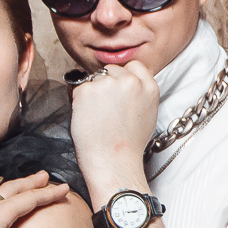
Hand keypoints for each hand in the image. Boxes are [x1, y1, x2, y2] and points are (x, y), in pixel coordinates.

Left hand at [70, 62, 158, 190]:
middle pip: (112, 70)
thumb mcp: (148, 114)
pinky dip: (79, 101)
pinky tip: (88, 118)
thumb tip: (130, 81)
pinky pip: (78, 88)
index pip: (134, 66)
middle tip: (106, 109)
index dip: (123, 76)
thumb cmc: (129, 145)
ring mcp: (108, 84)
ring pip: (94, 79)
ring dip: (92, 93)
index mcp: (149, 87)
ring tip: (98, 117)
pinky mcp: (87, 89)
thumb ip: (141, 93)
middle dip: (106, 84)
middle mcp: (130, 81)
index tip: (119, 90)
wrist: (113, 161)